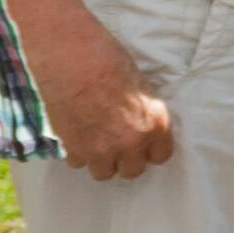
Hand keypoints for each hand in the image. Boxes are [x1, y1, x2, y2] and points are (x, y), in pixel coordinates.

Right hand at [31, 20, 176, 183]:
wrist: (72, 59)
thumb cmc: (109, 61)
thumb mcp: (141, 86)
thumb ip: (143, 113)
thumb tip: (140, 124)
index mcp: (155, 124)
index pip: (161, 156)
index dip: (149, 149)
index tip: (141, 143)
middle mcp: (132, 142)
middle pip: (133, 171)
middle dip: (125, 158)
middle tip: (116, 141)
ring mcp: (102, 149)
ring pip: (104, 173)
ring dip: (100, 159)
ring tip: (95, 141)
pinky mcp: (75, 149)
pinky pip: (78, 162)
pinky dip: (77, 152)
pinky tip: (76, 134)